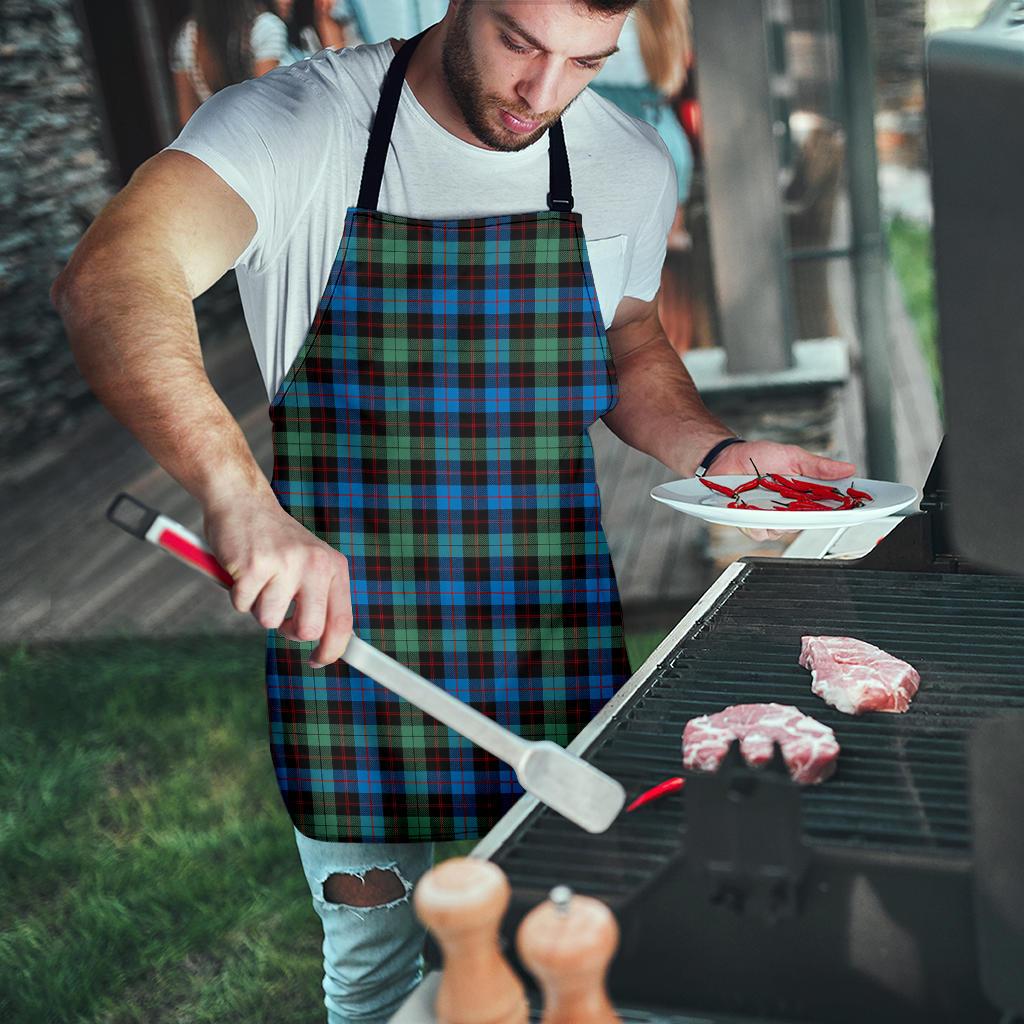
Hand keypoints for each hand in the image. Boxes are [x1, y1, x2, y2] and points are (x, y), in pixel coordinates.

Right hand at [203, 493, 352, 667]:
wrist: (242, 501)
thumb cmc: (275, 540)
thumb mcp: (310, 563)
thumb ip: (320, 597)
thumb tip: (327, 643)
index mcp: (334, 567)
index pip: (343, 622)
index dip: (332, 650)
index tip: (319, 661)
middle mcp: (315, 565)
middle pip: (309, 630)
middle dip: (289, 631)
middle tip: (279, 613)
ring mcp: (285, 564)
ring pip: (269, 620)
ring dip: (258, 606)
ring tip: (259, 579)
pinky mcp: (254, 566)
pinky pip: (242, 605)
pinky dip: (237, 594)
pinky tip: (242, 569)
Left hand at [708, 440, 856, 542]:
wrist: (727, 457)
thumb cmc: (759, 457)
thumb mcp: (793, 456)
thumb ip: (818, 467)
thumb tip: (848, 468)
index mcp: (804, 495)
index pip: (829, 508)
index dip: (844, 511)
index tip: (857, 508)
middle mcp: (790, 510)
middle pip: (808, 523)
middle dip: (809, 515)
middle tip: (803, 501)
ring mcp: (770, 518)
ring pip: (784, 531)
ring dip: (779, 517)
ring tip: (770, 498)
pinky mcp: (751, 523)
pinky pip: (760, 532)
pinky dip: (757, 522)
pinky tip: (752, 508)